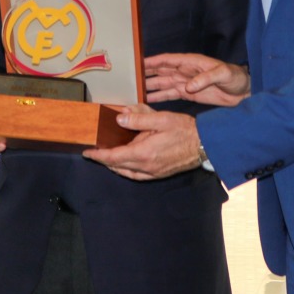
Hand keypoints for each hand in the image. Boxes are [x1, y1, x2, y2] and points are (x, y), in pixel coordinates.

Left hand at [83, 104, 203, 180]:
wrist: (205, 144)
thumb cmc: (184, 130)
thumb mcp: (161, 118)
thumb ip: (139, 118)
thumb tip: (120, 117)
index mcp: (144, 153)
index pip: (114, 156)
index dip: (98, 155)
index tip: (87, 152)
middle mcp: (147, 166)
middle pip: (118, 166)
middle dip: (104, 160)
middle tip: (93, 153)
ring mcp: (154, 172)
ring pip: (127, 172)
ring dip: (114, 166)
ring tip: (106, 158)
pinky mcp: (160, 173)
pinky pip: (137, 175)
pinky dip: (127, 170)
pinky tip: (126, 164)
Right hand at [144, 53, 249, 106]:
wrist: (244, 92)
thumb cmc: (235, 78)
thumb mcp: (223, 74)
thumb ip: (206, 78)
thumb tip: (189, 85)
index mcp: (191, 63)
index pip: (167, 60)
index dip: (153, 61)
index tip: (138, 63)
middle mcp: (185, 71)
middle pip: (160, 72)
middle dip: (145, 74)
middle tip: (129, 78)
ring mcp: (185, 82)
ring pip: (162, 84)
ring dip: (149, 86)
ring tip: (134, 91)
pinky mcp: (188, 93)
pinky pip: (169, 94)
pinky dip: (158, 97)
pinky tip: (147, 100)